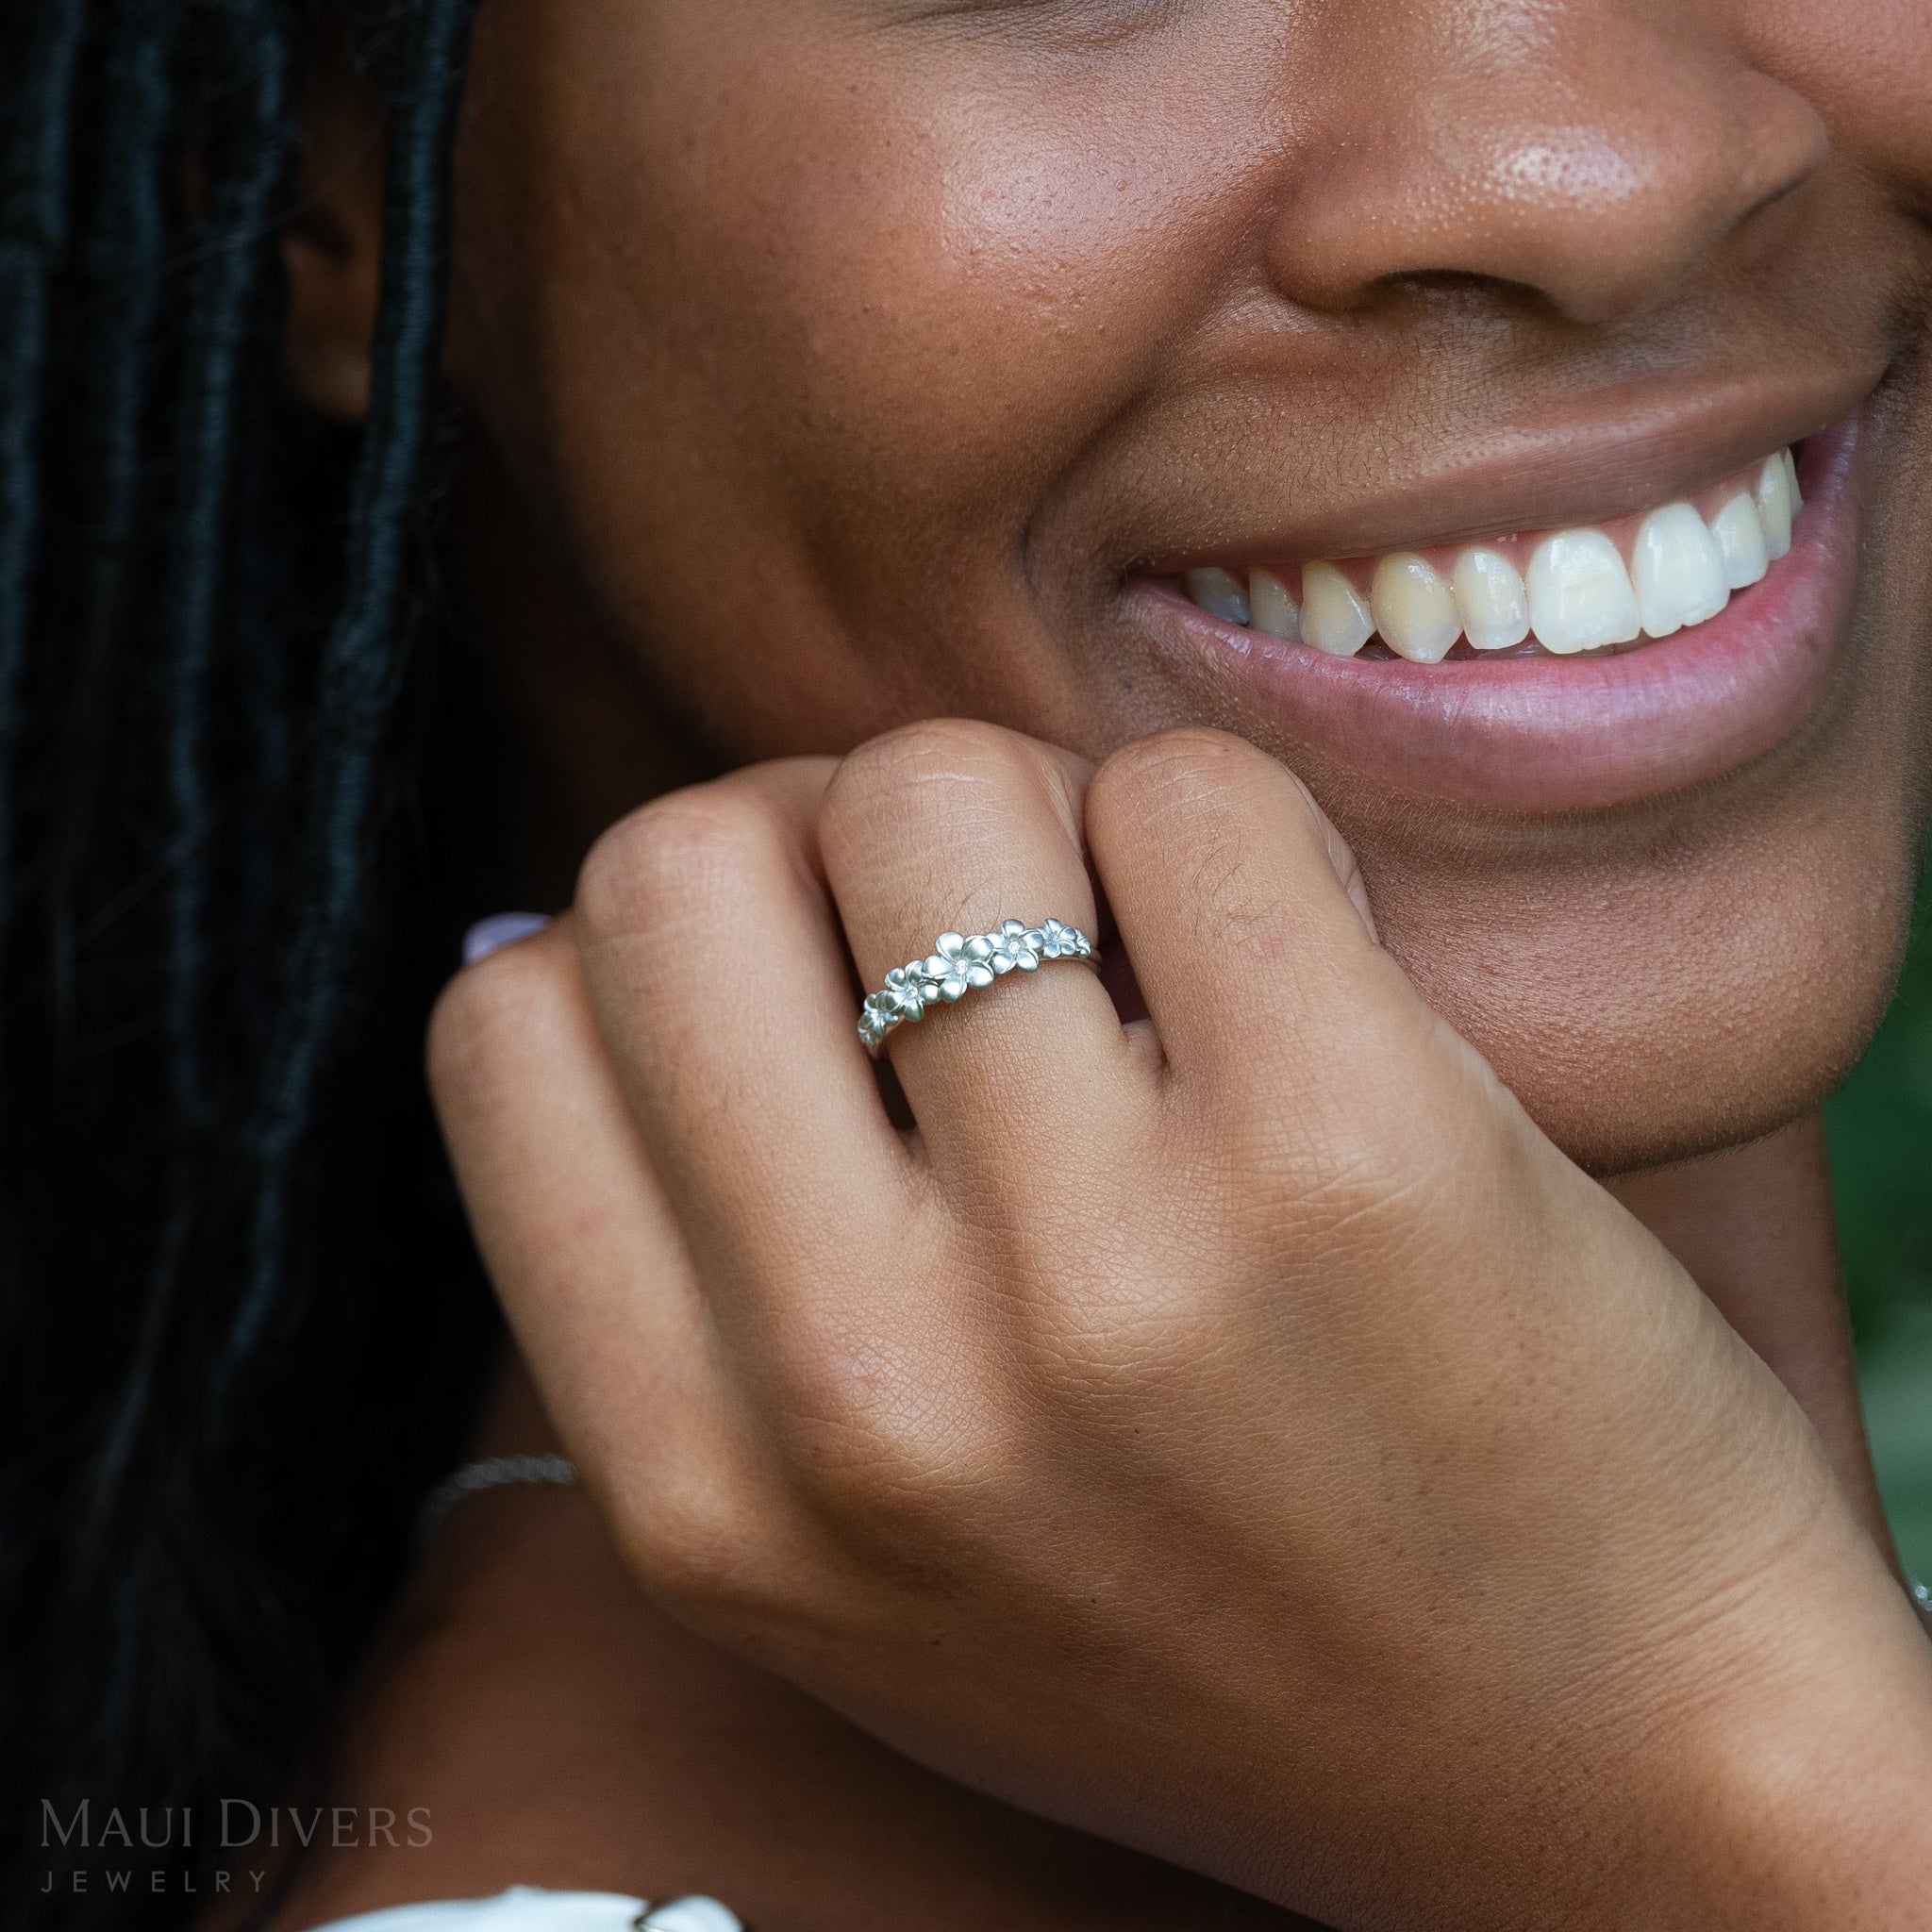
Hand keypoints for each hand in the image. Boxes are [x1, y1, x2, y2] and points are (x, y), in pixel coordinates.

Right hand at [430, 721, 1931, 1930]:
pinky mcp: (1344, 1152)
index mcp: (710, 1492)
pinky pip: (1189, 793)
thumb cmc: (1209, 1626)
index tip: (811, 975)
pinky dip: (1228, 832)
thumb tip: (523, 935)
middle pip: (674, 859)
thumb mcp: (855, 1544)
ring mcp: (1103, 1268)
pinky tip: (1298, 969)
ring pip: (929, 788)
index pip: (512, 1019)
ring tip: (1147, 958)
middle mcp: (862, 1388)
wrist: (1599, 1782)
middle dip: (815, 840)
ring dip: (1037, 822)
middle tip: (980, 927)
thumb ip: (683, 1278)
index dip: (665, 946)